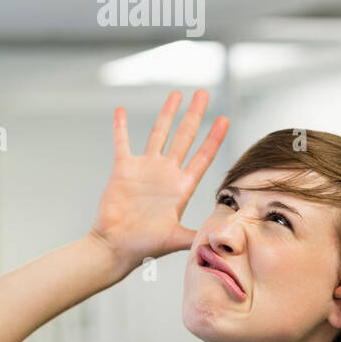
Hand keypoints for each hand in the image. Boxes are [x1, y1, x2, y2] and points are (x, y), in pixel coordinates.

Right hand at [90, 89, 228, 274]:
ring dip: (167, 114)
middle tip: (204, 94)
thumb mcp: (176, 239)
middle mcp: (166, 174)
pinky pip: (122, 142)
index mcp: (181, 187)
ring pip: (158, 133)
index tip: (224, 119)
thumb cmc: (144, 247)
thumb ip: (197, 235)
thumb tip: (222, 239)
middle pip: (184, 136)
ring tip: (177, 94)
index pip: (203, 156)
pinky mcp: (123, 169)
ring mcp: (145, 169)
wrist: (115, 248)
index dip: (213, 138)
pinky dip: (120, 127)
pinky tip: (121, 110)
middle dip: (195, 115)